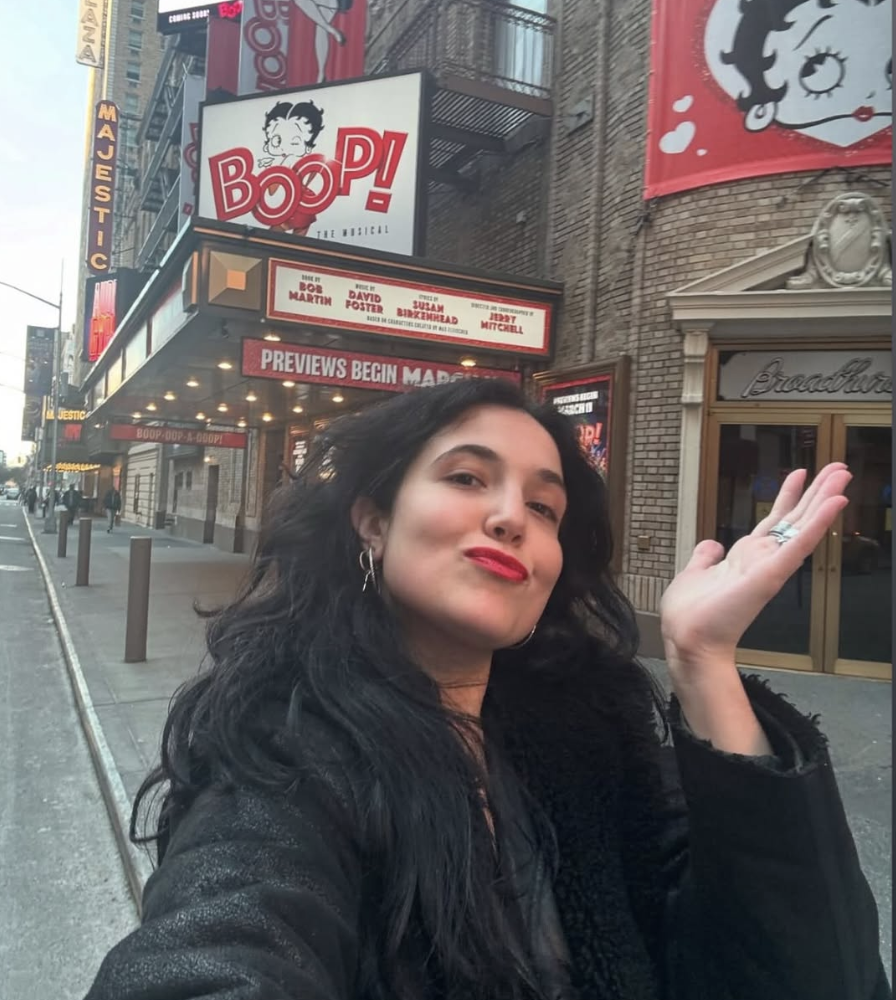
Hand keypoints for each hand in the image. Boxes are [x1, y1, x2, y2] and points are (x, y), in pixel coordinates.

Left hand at [660, 463, 850, 674]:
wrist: (688, 640)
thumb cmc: (691, 615)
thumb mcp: (694, 573)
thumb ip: (705, 557)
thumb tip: (711, 544)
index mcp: (745, 558)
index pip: (772, 521)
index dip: (787, 497)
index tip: (799, 474)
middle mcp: (762, 559)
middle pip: (795, 518)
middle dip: (816, 491)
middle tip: (838, 468)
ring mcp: (770, 566)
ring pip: (803, 525)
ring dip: (824, 499)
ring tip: (842, 475)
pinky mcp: (772, 574)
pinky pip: (799, 544)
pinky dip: (818, 523)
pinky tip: (834, 503)